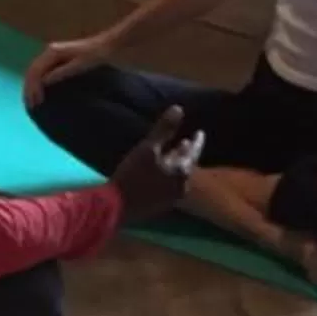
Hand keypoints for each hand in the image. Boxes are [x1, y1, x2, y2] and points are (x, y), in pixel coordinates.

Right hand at [22, 32, 118, 110]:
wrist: (108, 46)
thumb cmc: (95, 55)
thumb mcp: (79, 65)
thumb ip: (61, 72)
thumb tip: (43, 82)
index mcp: (52, 52)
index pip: (35, 71)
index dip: (33, 88)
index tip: (37, 104)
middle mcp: (50, 52)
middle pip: (32, 71)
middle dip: (29, 89)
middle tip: (32, 107)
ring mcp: (53, 55)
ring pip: (36, 72)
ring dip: (32, 87)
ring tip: (33, 103)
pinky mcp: (59, 60)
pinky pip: (43, 72)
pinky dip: (39, 83)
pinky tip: (41, 93)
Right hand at [112, 107, 203, 225]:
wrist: (116, 207)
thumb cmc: (133, 175)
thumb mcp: (148, 148)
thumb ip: (164, 129)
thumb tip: (179, 109)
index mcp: (181, 172)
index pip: (193, 153)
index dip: (197, 141)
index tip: (200, 132)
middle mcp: (181, 187)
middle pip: (186, 166)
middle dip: (186, 153)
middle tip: (185, 142)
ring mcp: (170, 198)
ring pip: (177, 177)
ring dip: (176, 164)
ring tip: (172, 155)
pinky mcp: (159, 205)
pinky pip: (168, 186)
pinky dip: (167, 175)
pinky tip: (159, 173)